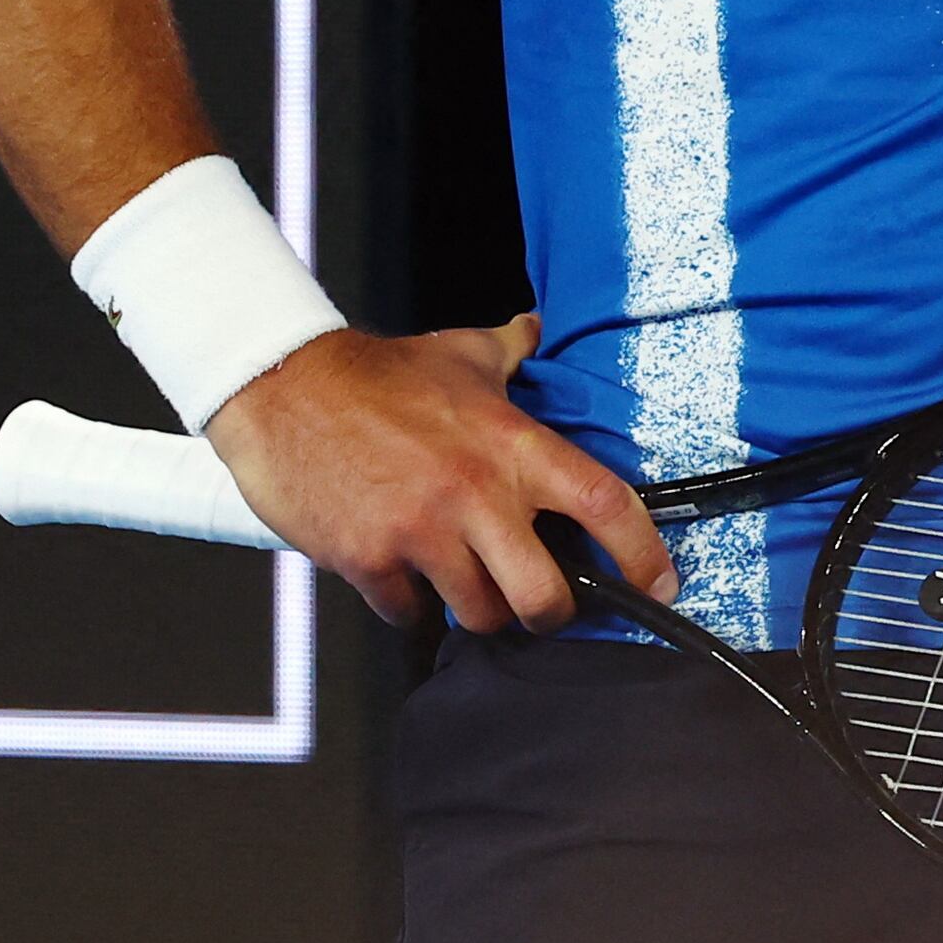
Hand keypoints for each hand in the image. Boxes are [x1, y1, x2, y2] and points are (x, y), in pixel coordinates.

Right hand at [203, 316, 673, 632]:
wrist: (282, 388)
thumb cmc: (376, 374)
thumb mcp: (461, 353)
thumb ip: (510, 350)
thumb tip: (537, 329)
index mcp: (514, 447)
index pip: (605, 504)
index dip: (643, 553)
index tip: (660, 582)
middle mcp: (477, 495)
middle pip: (544, 596)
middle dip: (552, 614)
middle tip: (545, 606)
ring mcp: (421, 531)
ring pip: (478, 614)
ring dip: (479, 611)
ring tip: (470, 587)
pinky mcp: (368, 558)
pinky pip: (408, 613)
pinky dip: (413, 607)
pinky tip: (409, 581)